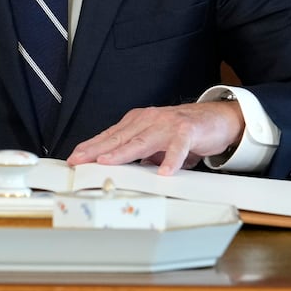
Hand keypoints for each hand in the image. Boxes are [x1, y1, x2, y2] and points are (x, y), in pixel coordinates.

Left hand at [67, 102, 244, 174]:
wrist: (216, 118)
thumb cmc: (183, 131)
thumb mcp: (155, 142)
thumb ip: (139, 153)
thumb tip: (120, 169)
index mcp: (139, 121)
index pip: (110, 135)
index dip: (91, 146)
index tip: (75, 157)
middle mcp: (150, 119)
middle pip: (119, 136)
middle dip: (97, 149)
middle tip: (80, 160)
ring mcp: (167, 124)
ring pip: (142, 140)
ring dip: (124, 152)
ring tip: (108, 162)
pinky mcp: (187, 130)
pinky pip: (178, 146)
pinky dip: (171, 159)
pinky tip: (164, 172)